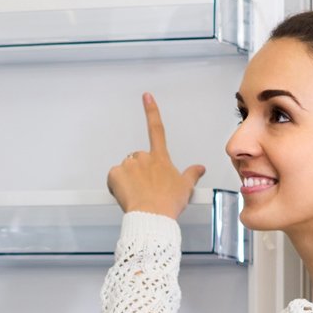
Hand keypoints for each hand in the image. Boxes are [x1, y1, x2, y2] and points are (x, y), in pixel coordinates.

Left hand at [107, 94, 205, 217]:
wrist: (153, 216)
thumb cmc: (169, 203)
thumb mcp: (186, 188)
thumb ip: (192, 174)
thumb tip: (200, 168)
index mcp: (160, 158)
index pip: (157, 129)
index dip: (152, 111)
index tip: (146, 97)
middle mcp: (144, 157)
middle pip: (138, 160)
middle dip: (139, 172)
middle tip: (146, 190)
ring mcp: (129, 164)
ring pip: (125, 170)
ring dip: (128, 180)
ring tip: (138, 195)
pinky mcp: (115, 174)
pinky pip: (113, 178)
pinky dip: (116, 186)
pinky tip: (126, 196)